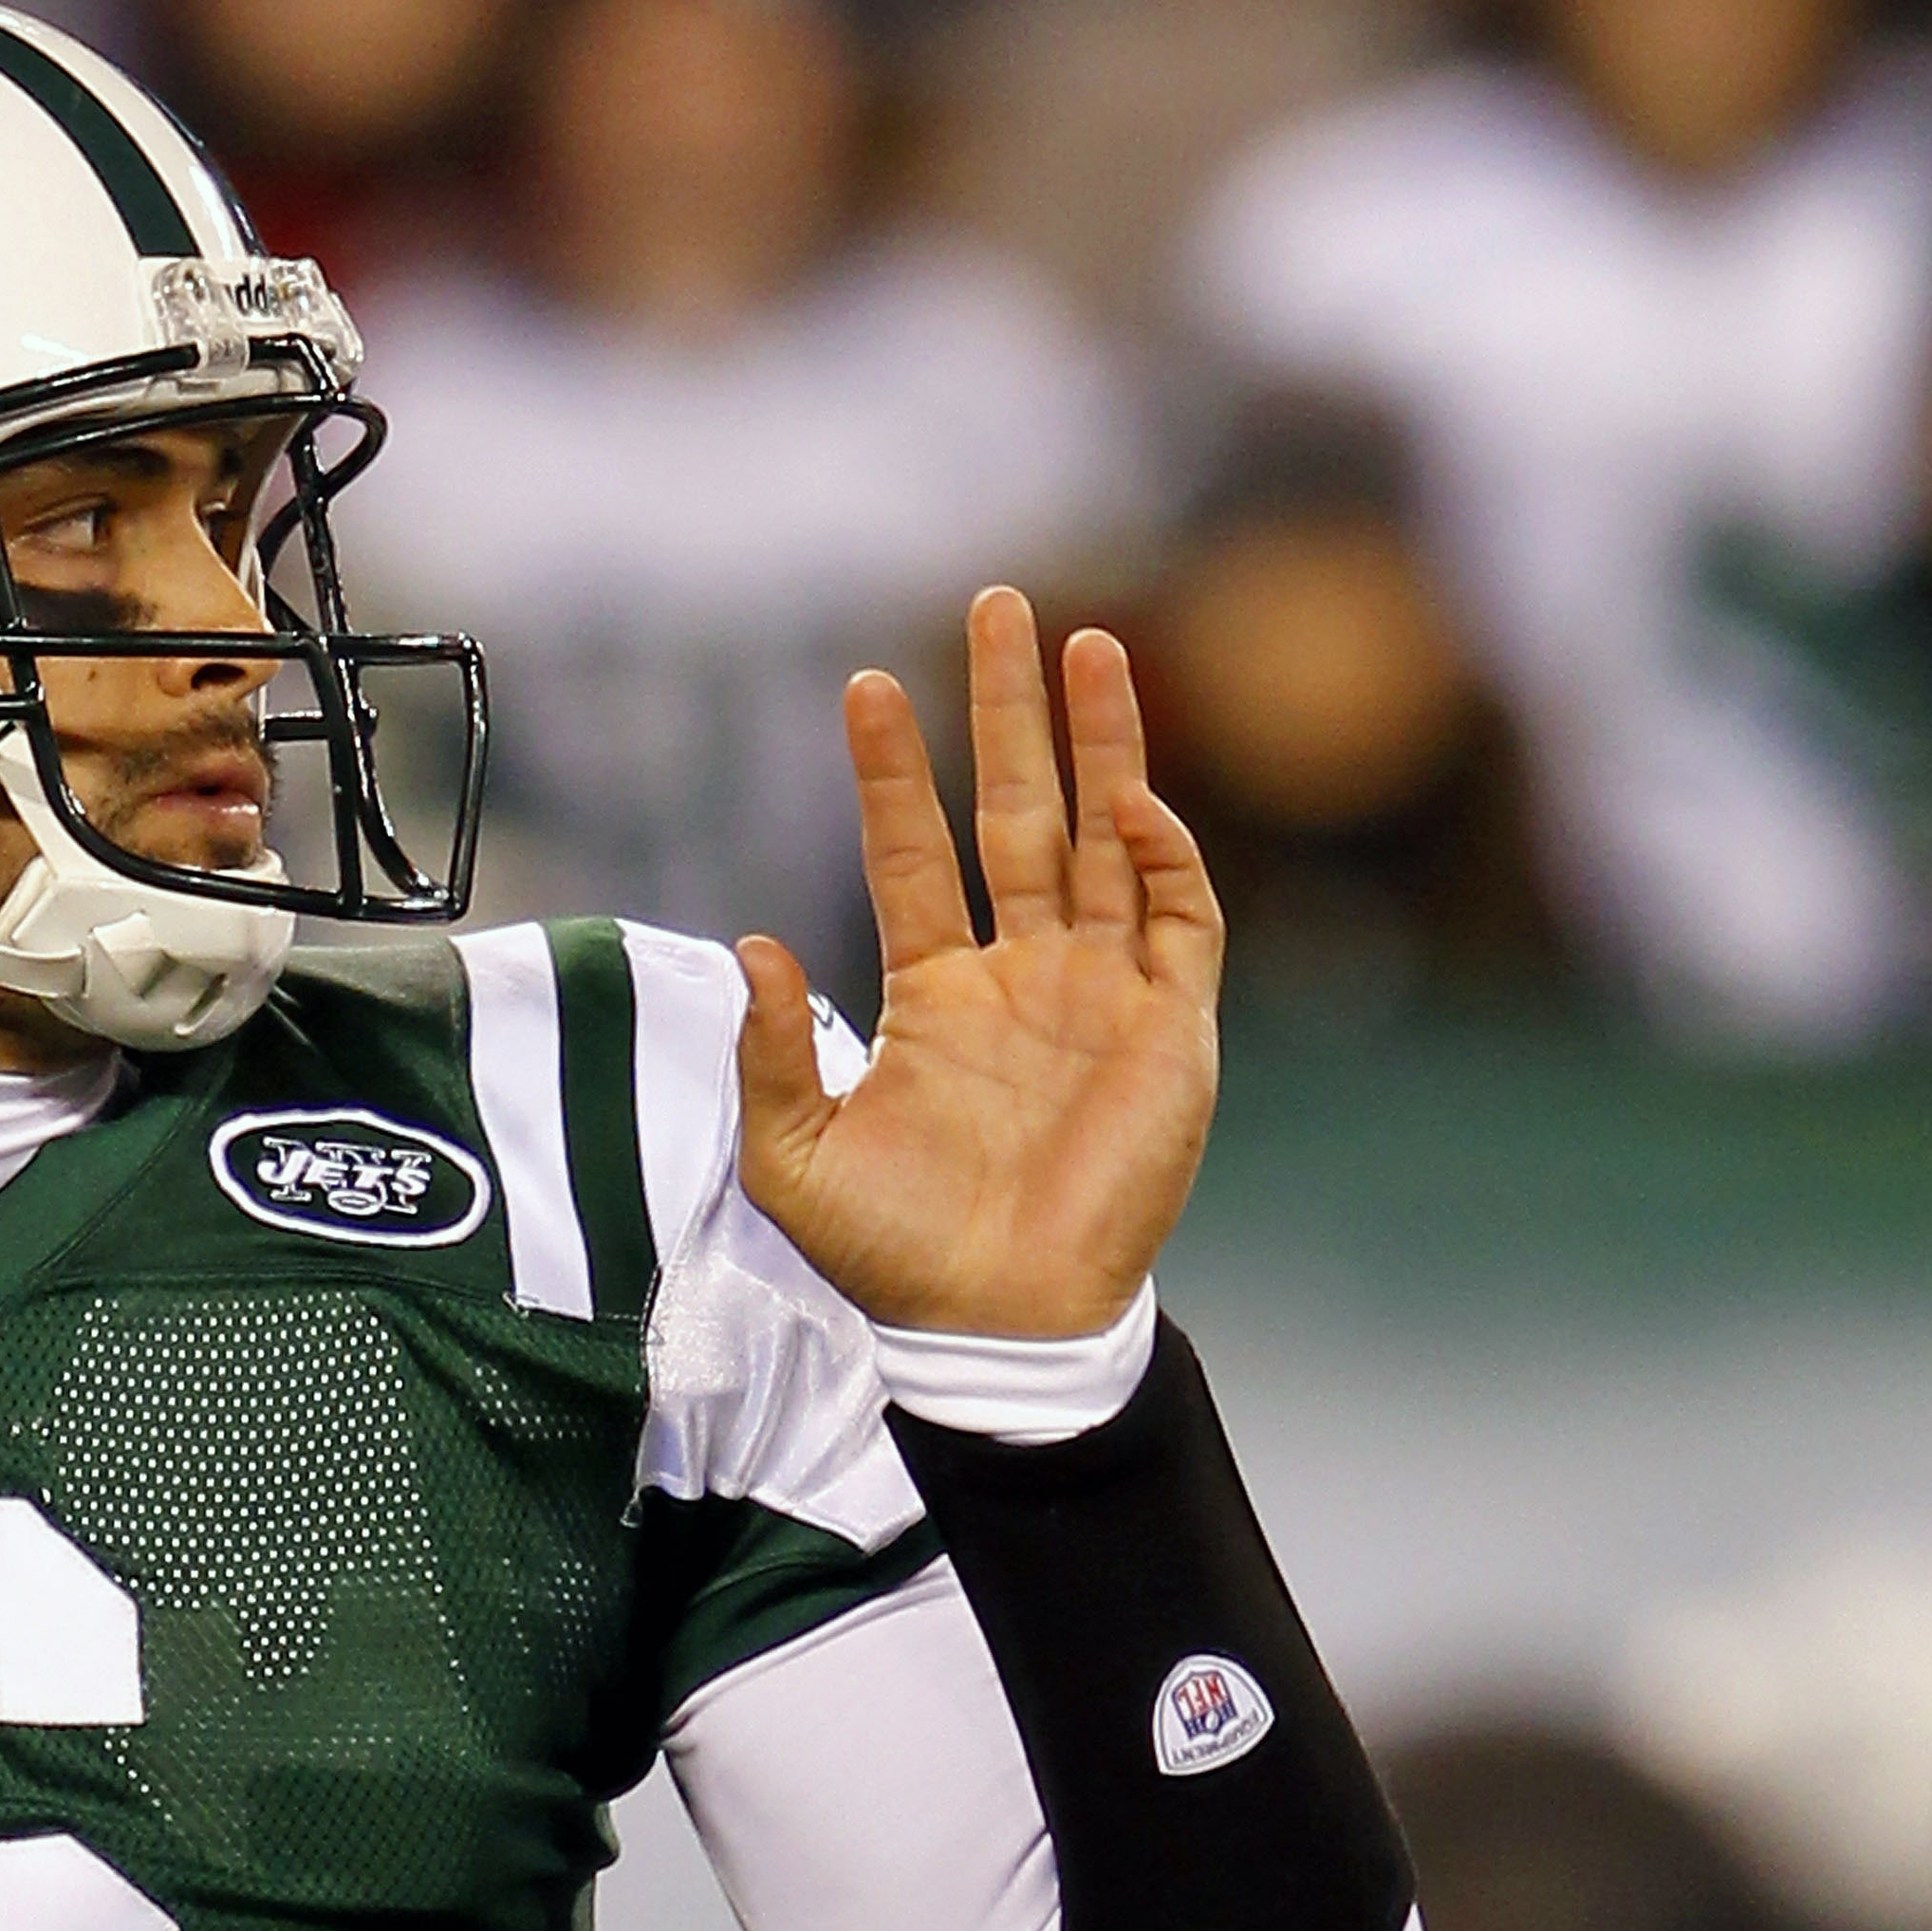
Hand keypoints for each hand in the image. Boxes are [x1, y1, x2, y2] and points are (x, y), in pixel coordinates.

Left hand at [733, 586, 1221, 1339]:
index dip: (889, 774)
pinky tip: (1126, 797)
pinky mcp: (1171, 1030)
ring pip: (1105, 837)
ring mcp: (1101, 995)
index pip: (911, 853)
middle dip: (1009, 712)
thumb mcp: (796, 1154)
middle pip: (1018, 812)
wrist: (993, 1326)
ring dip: (1100, 744)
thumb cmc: (895, 1255)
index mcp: (937, 996)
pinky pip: (1177, 919)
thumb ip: (776, 1051)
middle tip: (998, 605)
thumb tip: (754, 945)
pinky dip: (1162, 854)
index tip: (862, 687)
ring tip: (1084, 647)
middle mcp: (1023, 976)